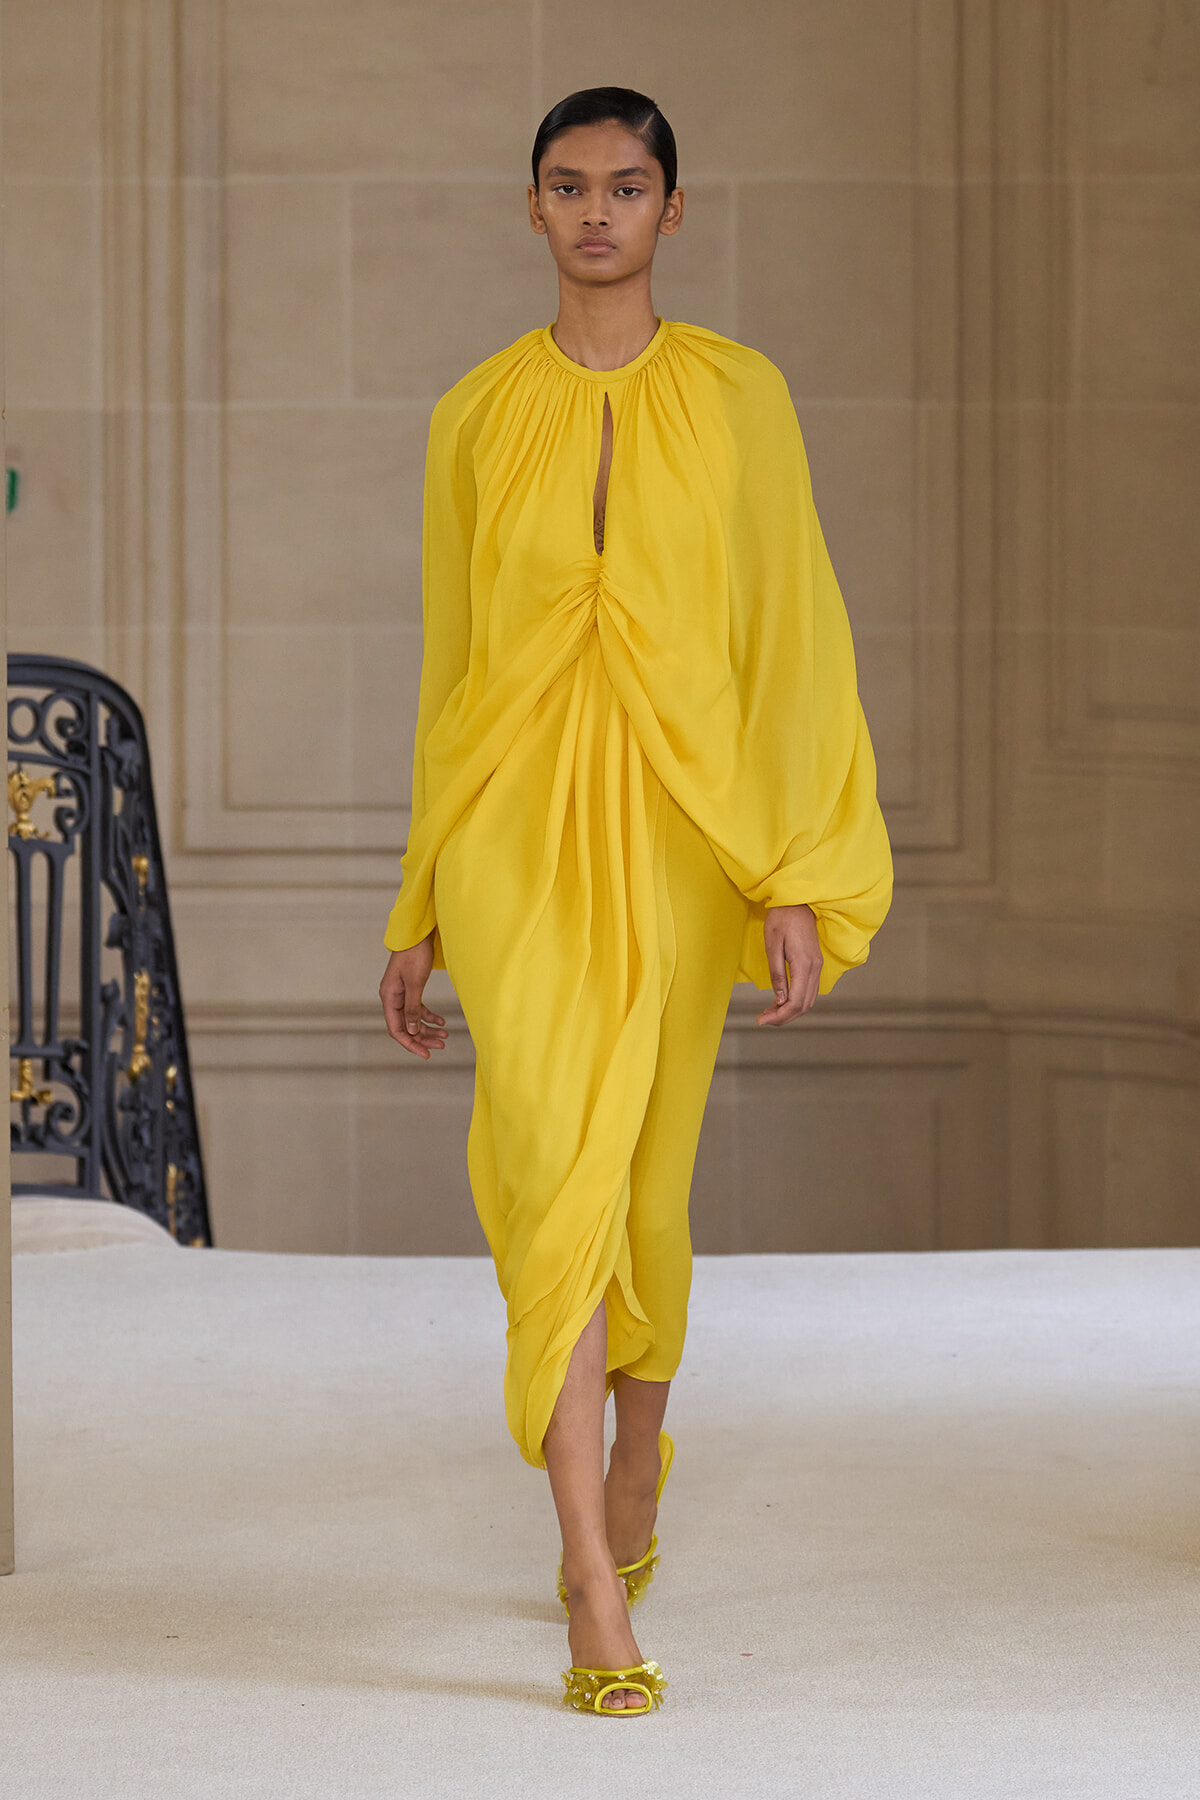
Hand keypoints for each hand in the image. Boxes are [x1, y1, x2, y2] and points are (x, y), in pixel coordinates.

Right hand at [379, 935, 448, 1060]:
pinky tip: (442, 1022)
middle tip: (441, 1046)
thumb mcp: (415, 983)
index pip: (396, 1029)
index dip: (410, 1044)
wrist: (417, 933)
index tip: (426, 1054)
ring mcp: (401, 994)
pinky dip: (429, 1016)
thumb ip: (412, 1007)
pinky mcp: (410, 989)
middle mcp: (392, 998)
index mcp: (389, 997)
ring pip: (413, 1019)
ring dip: (427, 1029)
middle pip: (405, 1026)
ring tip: (445, 1035)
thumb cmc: (415, 954)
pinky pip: (418, 1008)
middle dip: (422, 1038)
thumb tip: (411, 1031)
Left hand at [755, 904, 821, 1025]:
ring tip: (770, 1012)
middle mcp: (815, 968)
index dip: (779, 1016)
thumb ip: (777, 975)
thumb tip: (780, 1000)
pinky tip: (781, 1000)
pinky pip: (809, 990)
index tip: (762, 1019)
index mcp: (804, 965)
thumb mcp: (772, 946)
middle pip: (804, 1005)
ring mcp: (817, 966)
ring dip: (790, 1010)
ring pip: (808, 1000)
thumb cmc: (781, 919)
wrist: (796, 900)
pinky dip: (796, 1000)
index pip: (795, 1002)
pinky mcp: (815, 963)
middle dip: (784, 1017)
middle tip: (764, 1019)